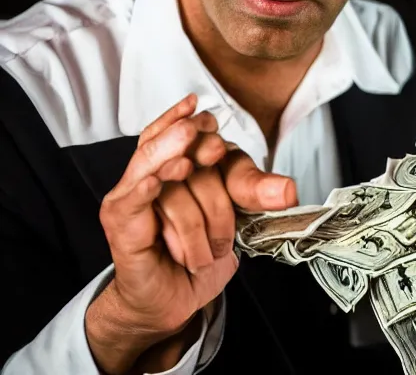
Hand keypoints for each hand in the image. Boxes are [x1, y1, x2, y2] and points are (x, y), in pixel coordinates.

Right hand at [85, 93, 296, 373]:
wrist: (175, 295)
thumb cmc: (204, 248)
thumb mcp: (238, 213)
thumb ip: (256, 193)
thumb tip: (289, 189)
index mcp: (186, 153)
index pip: (191, 126)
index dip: (201, 128)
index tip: (218, 147)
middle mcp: (158, 163)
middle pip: (187, 155)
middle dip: (214, 194)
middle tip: (226, 220)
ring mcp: (134, 186)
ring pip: (171, 182)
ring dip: (195, 224)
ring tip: (207, 253)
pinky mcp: (119, 215)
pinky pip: (132, 196)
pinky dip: (145, 189)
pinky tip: (151, 185)